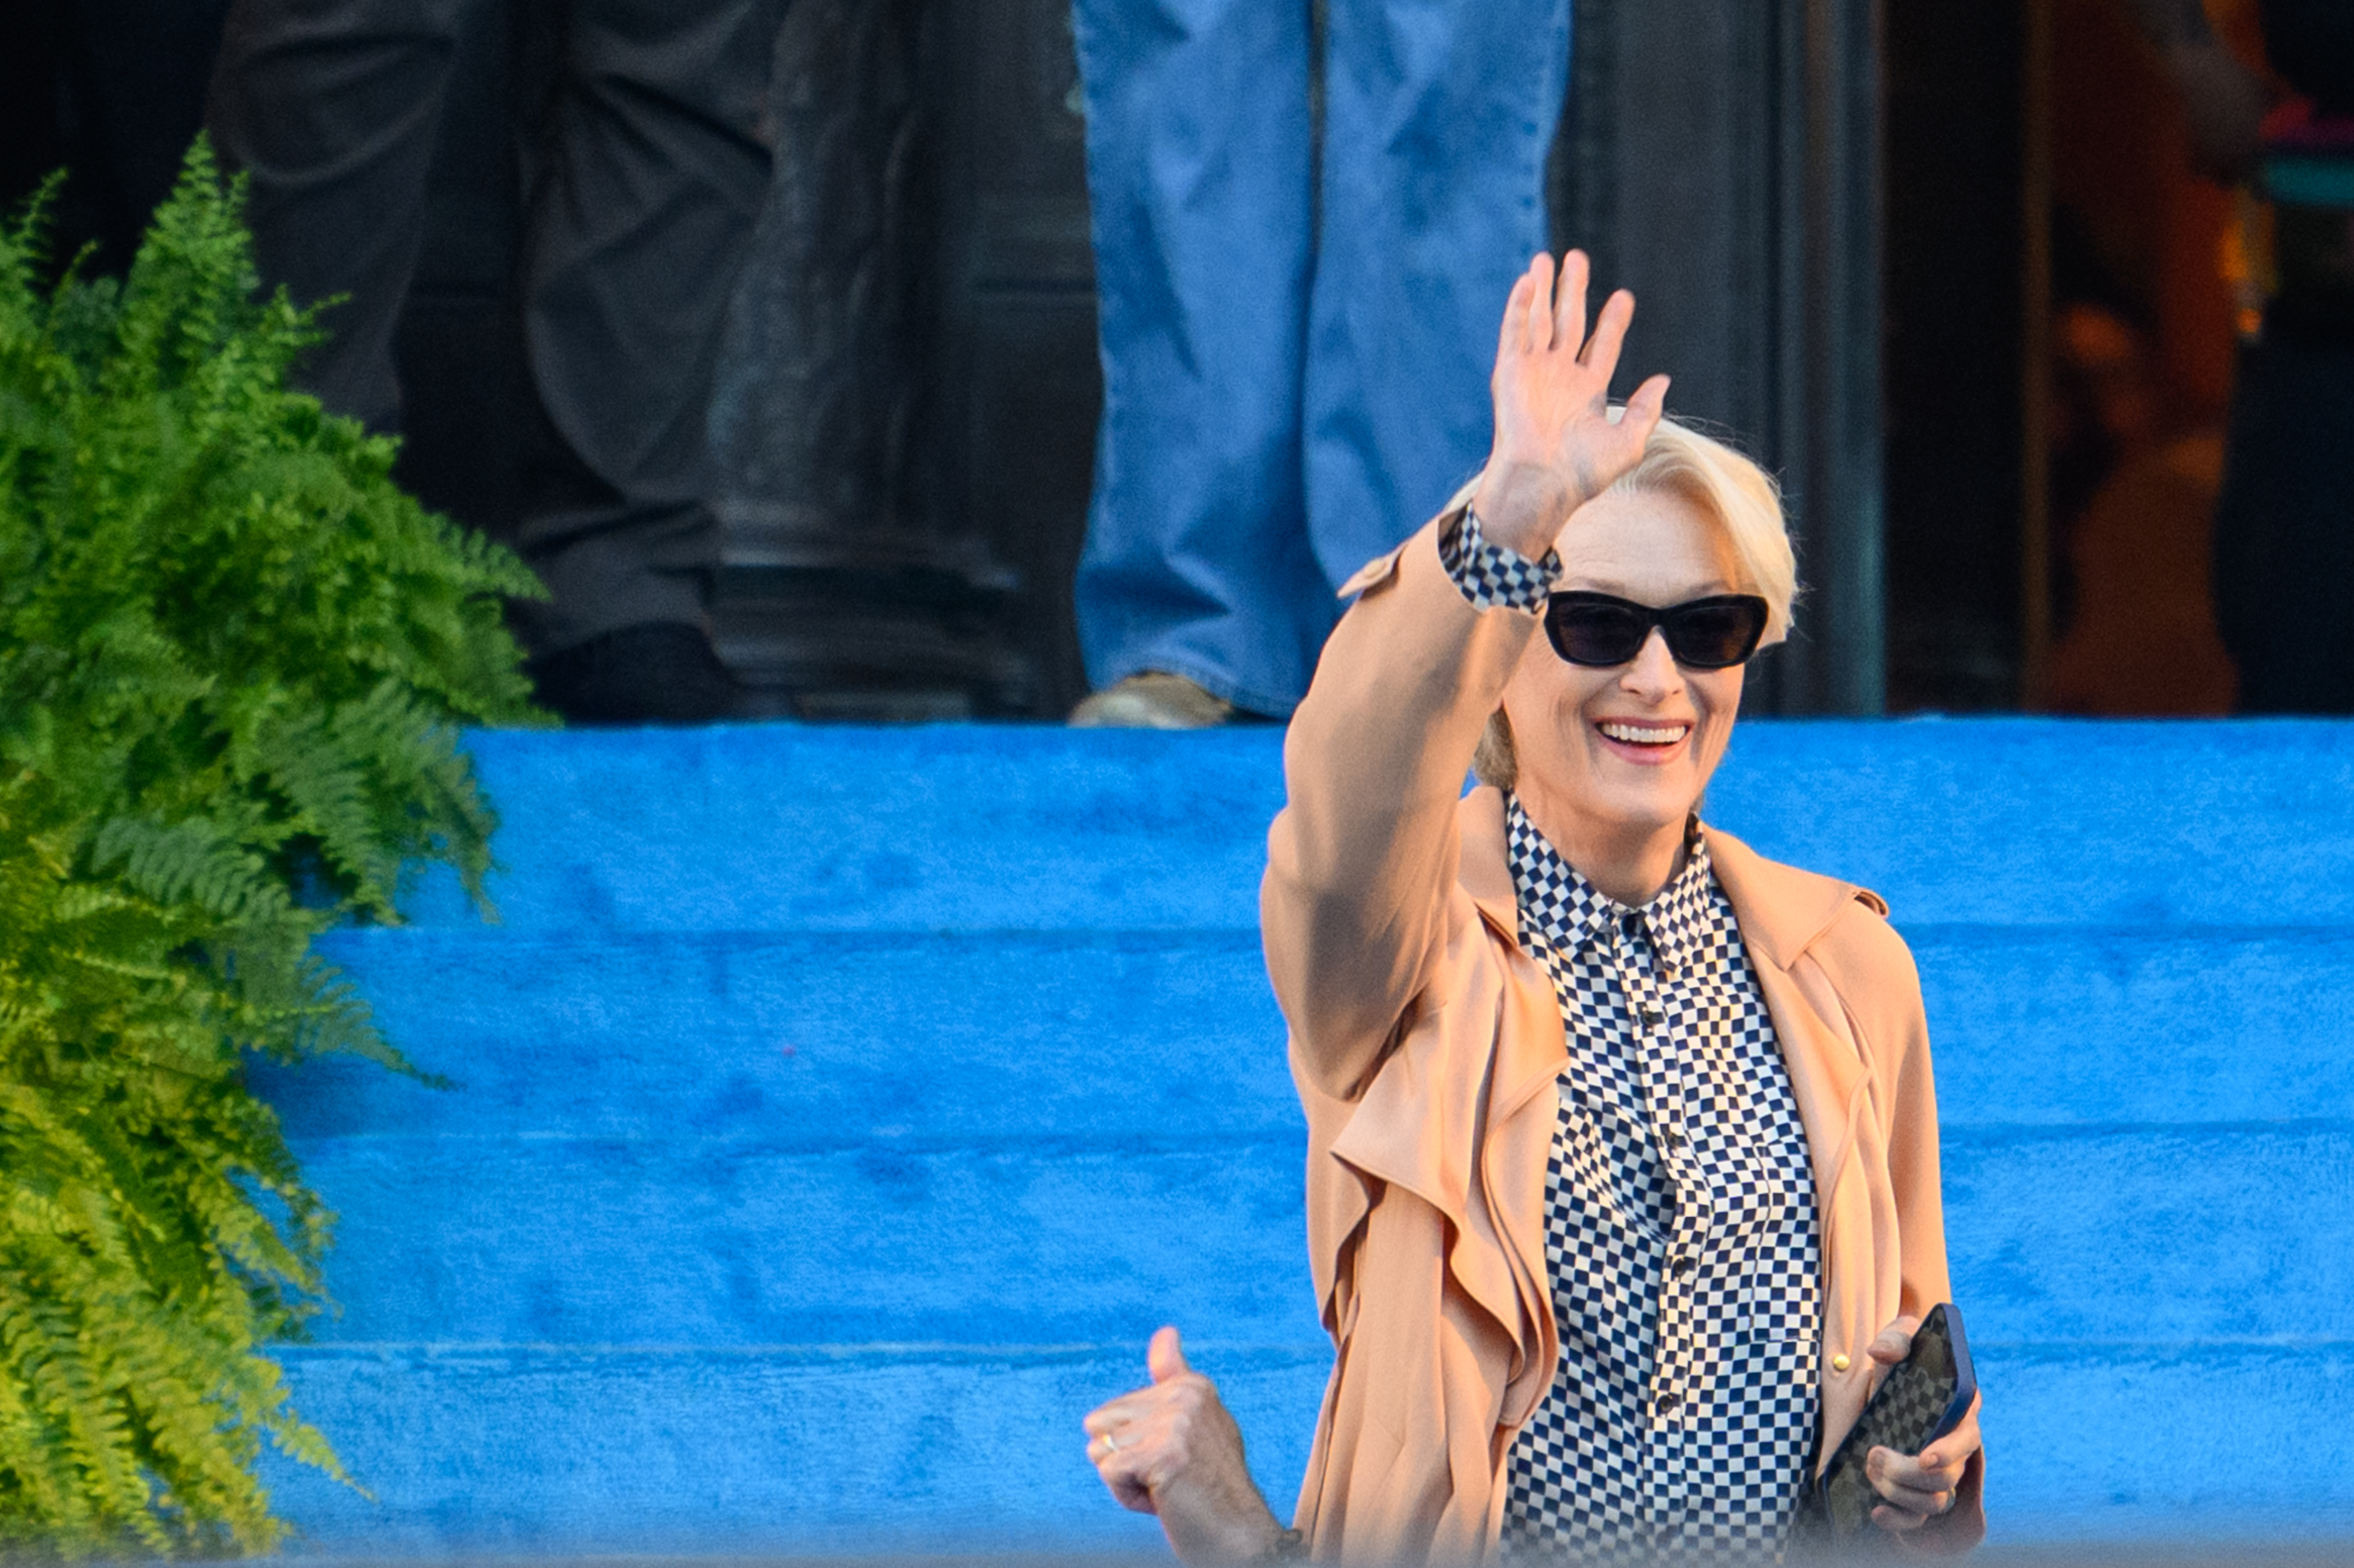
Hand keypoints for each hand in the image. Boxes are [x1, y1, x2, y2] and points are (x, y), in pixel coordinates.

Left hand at [1083, 1327, 1284, 1565]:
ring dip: (1125, 1480)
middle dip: (1124, 1459)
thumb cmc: (1212, 1487)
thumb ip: (1175, 1379)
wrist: (1239, 1536)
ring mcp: (1174, 1424)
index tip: (1178, 1460)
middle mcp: (1184, 1396)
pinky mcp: (1162, 1454)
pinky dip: (1127, 1496)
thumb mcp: (1198, 1424)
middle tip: (1168, 1478)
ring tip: (1166, 1489)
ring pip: (1101, 1450)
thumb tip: (1166, 1330)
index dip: (1135, 1444)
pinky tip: (1163, 1502)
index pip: (1119, 1407)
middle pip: (1101, 1424)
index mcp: (1191, 1386)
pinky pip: (1109, 1473)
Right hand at [1470, 250, 1671, 561]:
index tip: (1623, 297)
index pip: (1601, 346)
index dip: (1612, 321)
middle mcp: (1559, 377)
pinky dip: (1520, 306)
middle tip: (1578, 258)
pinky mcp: (1509, 372)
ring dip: (1544, 289)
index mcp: (1586, 392)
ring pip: (1540, 320)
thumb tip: (1664, 380)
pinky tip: (1528, 281)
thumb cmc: (1583, 474)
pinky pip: (1514, 332)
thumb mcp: (1628, 443)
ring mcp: (1533, 373)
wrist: (1541, 484)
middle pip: (1568, 323)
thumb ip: (1645, 410)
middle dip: (1574, 291)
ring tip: (1547, 259)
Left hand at [1861, 1315, 1983, 1534]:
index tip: (1924, 1456)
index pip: (1966, 1437)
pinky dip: (1899, 1520)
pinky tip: (1877, 1511)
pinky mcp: (1921, 1489)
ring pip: (1935, 1500)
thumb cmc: (1902, 1358)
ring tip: (1870, 1469)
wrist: (1885, 1382)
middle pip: (1947, 1476)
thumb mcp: (1900, 1339)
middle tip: (1874, 1455)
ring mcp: (1941, 1471)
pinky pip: (1918, 1519)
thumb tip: (1882, 1353)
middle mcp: (1956, 1445)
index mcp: (1961, 1410)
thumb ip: (1896, 1339)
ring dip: (1900, 1492)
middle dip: (1908, 1472)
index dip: (1948, 1450)